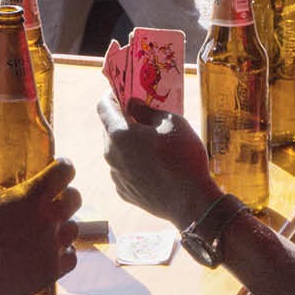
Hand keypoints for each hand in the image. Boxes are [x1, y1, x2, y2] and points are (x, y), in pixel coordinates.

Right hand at [0, 161, 80, 294]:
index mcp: (32, 198)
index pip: (65, 171)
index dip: (63, 166)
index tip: (57, 167)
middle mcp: (50, 221)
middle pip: (76, 199)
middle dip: (67, 195)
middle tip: (51, 199)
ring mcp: (53, 249)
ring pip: (74, 229)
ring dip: (64, 225)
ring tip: (48, 228)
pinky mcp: (51, 274)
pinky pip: (71, 258)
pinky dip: (64, 253)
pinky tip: (51, 253)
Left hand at [97, 94, 220, 229]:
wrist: (191, 202)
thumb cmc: (182, 157)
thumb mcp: (171, 122)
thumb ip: (147, 111)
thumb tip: (133, 105)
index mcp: (119, 135)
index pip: (103, 107)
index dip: (111, 95)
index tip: (123, 92)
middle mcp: (111, 156)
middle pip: (109, 129)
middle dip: (122, 119)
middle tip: (142, 114)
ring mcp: (116, 176)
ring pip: (116, 151)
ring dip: (128, 143)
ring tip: (151, 142)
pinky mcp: (124, 192)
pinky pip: (124, 170)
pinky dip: (133, 163)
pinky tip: (153, 165)